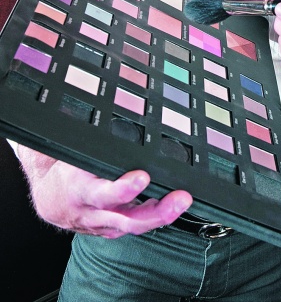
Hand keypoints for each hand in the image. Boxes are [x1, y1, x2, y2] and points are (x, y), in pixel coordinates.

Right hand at [19, 147, 192, 237]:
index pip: (102, 193)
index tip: (143, 177)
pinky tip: (172, 205)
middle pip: (127, 218)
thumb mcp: (73, 149)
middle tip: (180, 197)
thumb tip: (117, 98)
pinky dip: (155, 217)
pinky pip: (136, 226)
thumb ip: (93, 136)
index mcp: (79, 190)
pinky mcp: (113, 230)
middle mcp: (93, 212)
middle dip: (157, 210)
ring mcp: (105, 225)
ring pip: (135, 226)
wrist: (49, 198)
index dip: (123, 189)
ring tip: (183, 201)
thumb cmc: (64, 167)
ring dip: (163, 215)